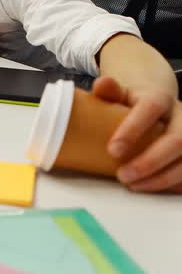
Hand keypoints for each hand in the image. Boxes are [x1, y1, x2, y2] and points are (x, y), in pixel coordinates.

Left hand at [92, 77, 181, 192]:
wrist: (157, 107)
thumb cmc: (131, 105)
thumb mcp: (120, 96)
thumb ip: (110, 91)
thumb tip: (100, 84)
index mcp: (161, 98)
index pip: (151, 109)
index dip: (133, 129)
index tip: (112, 150)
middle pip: (177, 140)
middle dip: (150, 162)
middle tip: (122, 176)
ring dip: (161, 178)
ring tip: (132, 186)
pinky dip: (174, 185)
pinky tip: (153, 190)